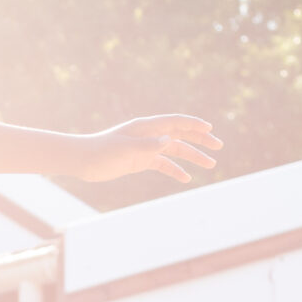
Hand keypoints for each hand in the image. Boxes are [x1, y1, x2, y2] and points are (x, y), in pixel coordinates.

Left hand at [75, 114, 221, 183]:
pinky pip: (163, 164)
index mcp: (146, 127)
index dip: (194, 124)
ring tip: (211, 165)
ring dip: (192, 157)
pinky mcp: (140, 160)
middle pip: (181, 134)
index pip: (175, 122)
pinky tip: (186, 178)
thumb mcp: (125, 148)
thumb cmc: (101, 151)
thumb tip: (169, 140)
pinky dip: (175, 170)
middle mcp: (149, 135)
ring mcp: (146, 148)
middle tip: (218, 146)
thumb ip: (148, 144)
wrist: (83, 160)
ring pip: (175, 150)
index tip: (210, 129)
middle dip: (200, 140)